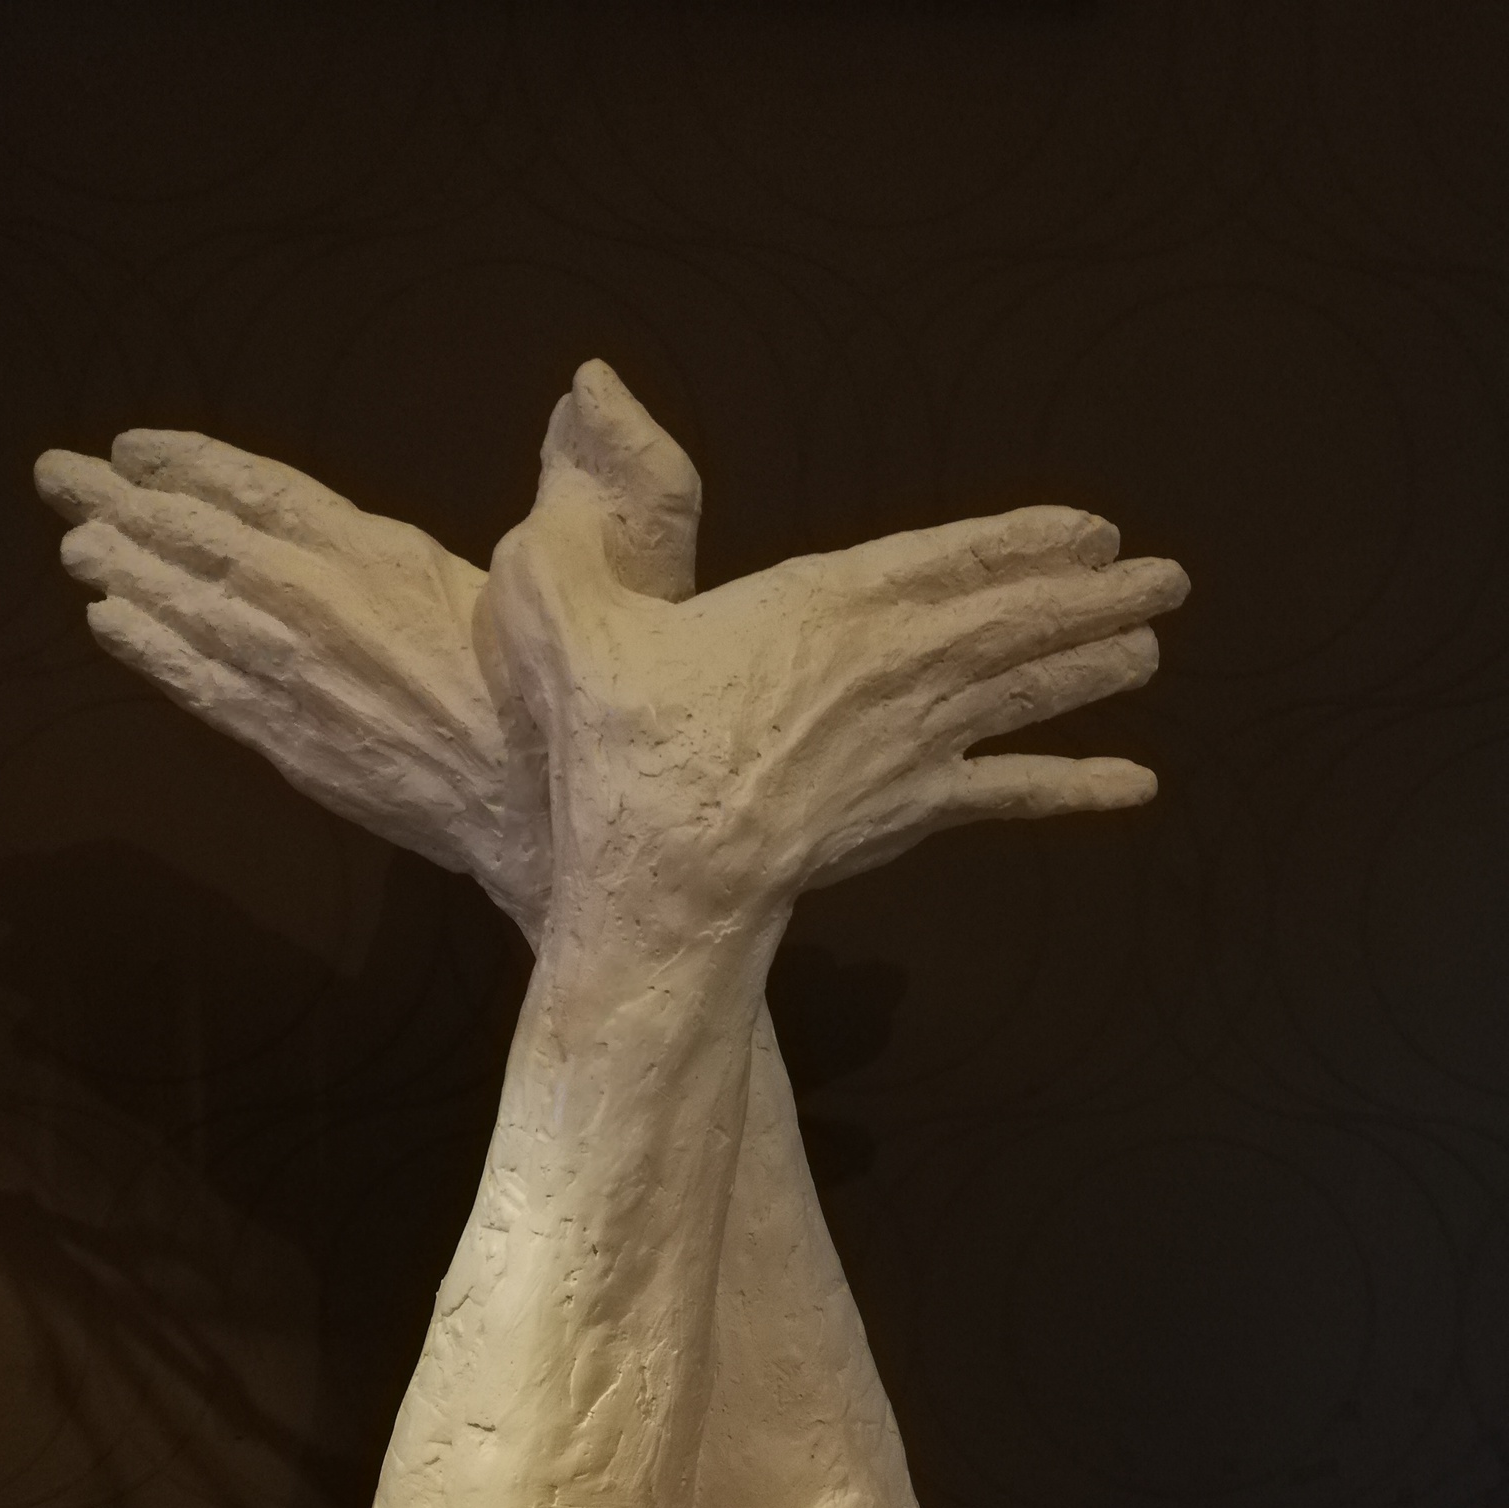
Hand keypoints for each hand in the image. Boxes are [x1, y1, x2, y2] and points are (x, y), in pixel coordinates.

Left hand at [34, 433, 551, 929]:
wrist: (534, 800)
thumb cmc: (539, 689)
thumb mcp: (515, 573)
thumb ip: (480, 514)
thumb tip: (565, 396)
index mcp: (374, 549)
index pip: (256, 490)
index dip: (187, 464)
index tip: (133, 447)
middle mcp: (316, 599)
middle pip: (200, 539)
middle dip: (123, 505)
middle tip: (59, 476)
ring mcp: (294, 673)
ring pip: (186, 607)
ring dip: (123, 570)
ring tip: (75, 544)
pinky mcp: (286, 740)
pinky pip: (199, 685)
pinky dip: (150, 650)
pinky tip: (109, 623)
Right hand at [490, 362, 1188, 939]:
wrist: (670, 878)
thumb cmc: (622, 750)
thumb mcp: (572, 622)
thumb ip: (577, 531)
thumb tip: (580, 399)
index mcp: (827, 606)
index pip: (949, 558)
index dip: (1025, 540)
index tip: (1089, 531)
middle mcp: (894, 665)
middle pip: (1014, 618)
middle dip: (1094, 596)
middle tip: (1166, 579)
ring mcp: (917, 742)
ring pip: (1027, 691)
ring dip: (1095, 666)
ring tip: (1152, 647)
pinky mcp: (917, 813)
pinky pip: (1015, 794)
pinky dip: (1078, 788)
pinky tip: (1138, 786)